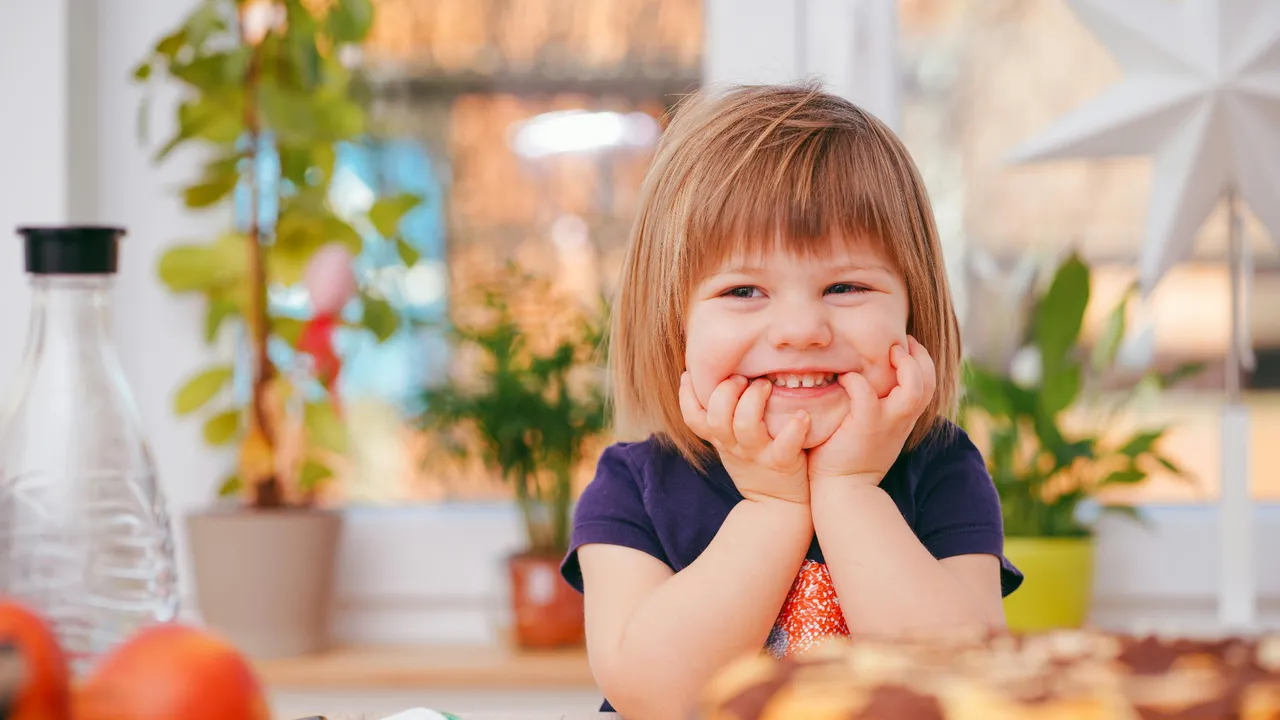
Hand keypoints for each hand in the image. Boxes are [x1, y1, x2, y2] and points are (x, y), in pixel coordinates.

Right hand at [680, 373, 810, 504]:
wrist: (777, 505)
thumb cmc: (755, 464)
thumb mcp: (730, 443)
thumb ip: (722, 417)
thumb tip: (714, 379)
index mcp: (719, 439)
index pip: (692, 417)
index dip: (686, 395)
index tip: (691, 373)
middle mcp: (734, 446)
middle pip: (717, 417)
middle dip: (726, 390)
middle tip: (742, 378)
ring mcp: (757, 455)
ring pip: (746, 426)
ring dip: (754, 400)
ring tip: (766, 385)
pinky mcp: (782, 463)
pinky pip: (785, 445)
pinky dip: (794, 428)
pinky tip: (802, 415)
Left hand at [808, 337, 936, 486]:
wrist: (843, 491)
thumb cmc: (849, 458)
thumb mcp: (872, 431)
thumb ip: (876, 408)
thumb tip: (865, 381)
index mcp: (904, 419)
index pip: (927, 384)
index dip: (921, 361)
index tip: (905, 346)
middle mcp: (901, 420)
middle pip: (929, 382)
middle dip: (920, 356)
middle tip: (901, 342)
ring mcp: (886, 424)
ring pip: (914, 389)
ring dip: (905, 366)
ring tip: (888, 352)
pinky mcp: (865, 427)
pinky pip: (866, 395)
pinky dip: (857, 381)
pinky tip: (845, 378)